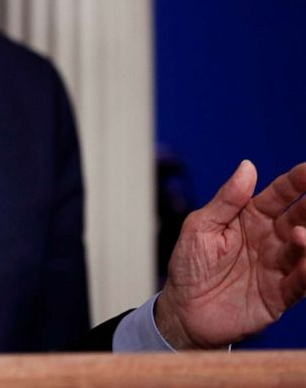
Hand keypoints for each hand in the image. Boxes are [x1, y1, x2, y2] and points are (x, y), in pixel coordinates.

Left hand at [156, 160, 305, 348]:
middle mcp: (270, 239)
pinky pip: (300, 284)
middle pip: (300, 218)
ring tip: (301, 235)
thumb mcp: (200, 227)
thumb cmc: (189, 265)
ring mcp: (277, 266)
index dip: (296, 181)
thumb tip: (247, 166)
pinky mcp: (280, 295)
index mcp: (250, 218)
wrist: (183, 311)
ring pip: (304, 250)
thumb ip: (226, 200)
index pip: (280, 195)